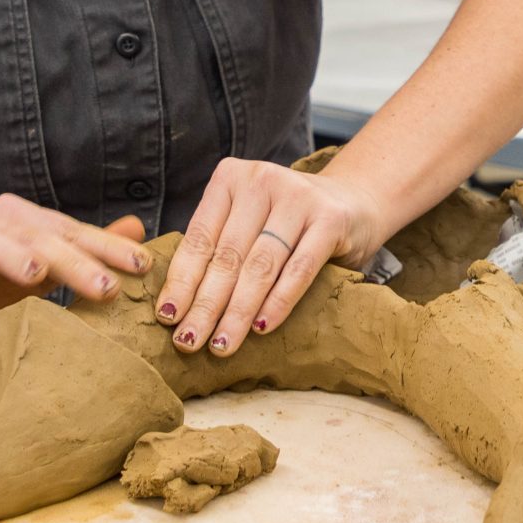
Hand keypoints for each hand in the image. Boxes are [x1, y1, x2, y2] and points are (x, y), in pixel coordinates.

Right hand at [0, 193, 148, 344]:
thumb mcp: (41, 266)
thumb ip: (86, 248)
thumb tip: (139, 228)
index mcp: (25, 221)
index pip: (72, 232)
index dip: (107, 248)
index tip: (143, 267)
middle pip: (38, 238)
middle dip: (75, 260)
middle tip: (108, 287)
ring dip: (13, 257)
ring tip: (39, 275)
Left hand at [157, 159, 381, 354]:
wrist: (354, 201)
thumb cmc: (288, 223)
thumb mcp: (248, 221)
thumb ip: (220, 246)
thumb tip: (177, 305)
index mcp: (231, 178)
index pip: (199, 238)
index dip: (182, 281)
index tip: (167, 318)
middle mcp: (261, 180)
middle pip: (227, 255)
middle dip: (205, 304)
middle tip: (189, 341)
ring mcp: (298, 197)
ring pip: (260, 266)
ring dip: (238, 311)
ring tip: (222, 344)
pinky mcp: (329, 219)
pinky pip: (298, 269)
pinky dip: (278, 302)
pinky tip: (262, 328)